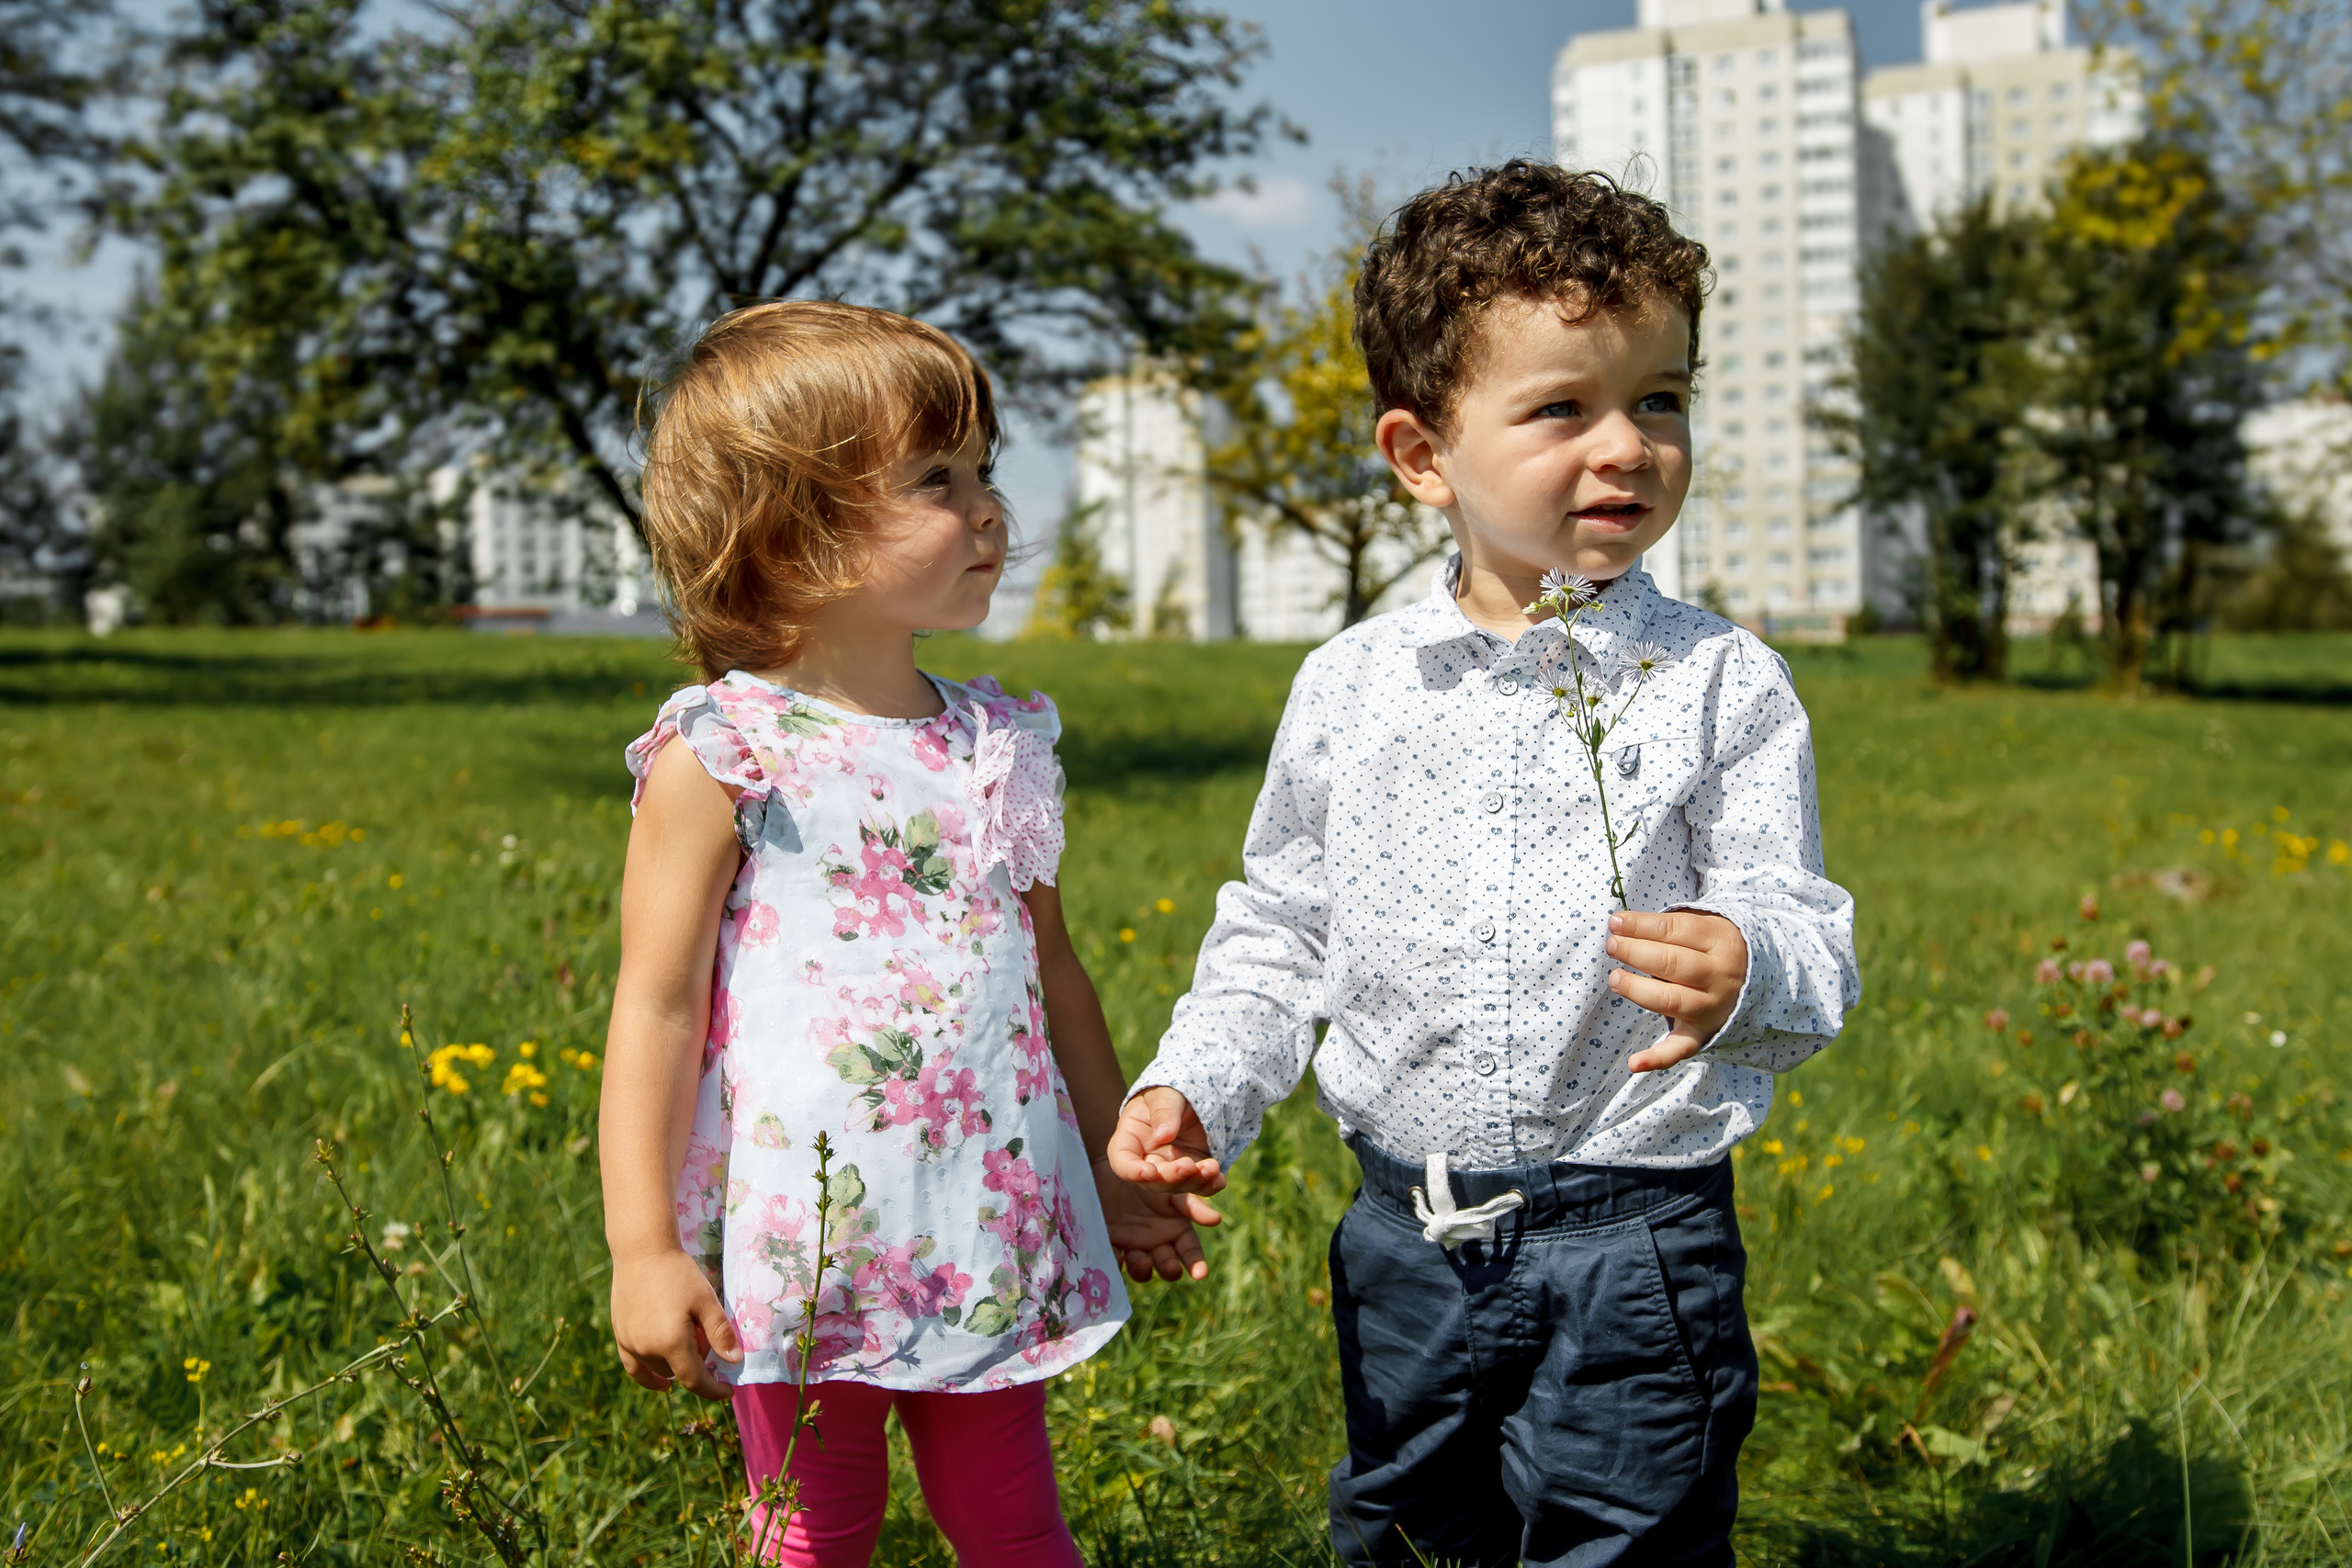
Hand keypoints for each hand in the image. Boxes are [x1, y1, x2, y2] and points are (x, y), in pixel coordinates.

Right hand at [611, 1249, 739, 1400]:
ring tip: (687, 1333)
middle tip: (707, 1335)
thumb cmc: (678, 1273)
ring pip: (659, 1369)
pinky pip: (634, 1368)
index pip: (695, 1380)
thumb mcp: (706, 1301)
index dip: (713, 1390)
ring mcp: (630, 1345)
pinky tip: (662, 1384)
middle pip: (679, 1372)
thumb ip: (720, 1333)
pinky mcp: (621, 1336)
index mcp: (671, 1344)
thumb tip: (735, 1361)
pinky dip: (649, 1378)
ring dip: (677, 1363)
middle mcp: (647, 1350)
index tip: (727, 1391)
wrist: (642, 1251)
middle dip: (698, 1364)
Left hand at [1093, 1157, 1221, 1281]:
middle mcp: (1156, 1243)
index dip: (1196, 1264)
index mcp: (1176, 1230)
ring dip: (1143, 1269)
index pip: (1190, 1252)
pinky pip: (1113, 1257)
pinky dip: (1115, 1262)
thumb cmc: (1154, 1171)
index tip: (1201, 1274)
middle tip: (1171, 1266)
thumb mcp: (1174, 1188)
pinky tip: (1118, 1257)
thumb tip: (1215, 1220)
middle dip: (1169, 1270)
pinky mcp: (1109, 1240)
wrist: (1119, 1160)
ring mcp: (1133, 1244)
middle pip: (1166, 1266)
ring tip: (1143, 1261)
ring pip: (1141, 1268)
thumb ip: (1192, 1204)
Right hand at [1105, 1087, 1227, 1194]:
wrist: (1195, 1097)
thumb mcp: (1165, 1094)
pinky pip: (1200, 1187)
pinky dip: (1209, 1186)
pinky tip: (1219, 1180)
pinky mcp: (1193, 1173)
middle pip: (1152, 1181)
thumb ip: (1163, 1111)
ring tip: (1212, 1168)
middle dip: (1170, 1178)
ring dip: (1194, 1182)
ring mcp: (1171, 1168)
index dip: (1131, 1171)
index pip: (1122, 1160)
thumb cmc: (1171, 1092)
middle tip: (1188, 1166)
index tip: (1149, 1172)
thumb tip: (1163, 1136)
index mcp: (1131, 1139)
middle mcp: (1148, 1159)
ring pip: (1178, 1187)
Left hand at [1606, 909, 1748, 1073]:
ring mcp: (1712, 1008)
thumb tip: (1620, 924)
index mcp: (1720, 942)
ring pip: (1672, 1000)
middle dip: (1636, 952)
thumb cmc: (1711, 948)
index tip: (1615, 922)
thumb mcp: (1703, 927)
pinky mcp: (1701, 1034)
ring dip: (1638, 990)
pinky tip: (1634, 1063)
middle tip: (1613, 945)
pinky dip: (1657, 1058)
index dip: (1641, 926)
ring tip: (1615, 978)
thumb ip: (1667, 926)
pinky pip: (1681, 1049)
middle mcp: (1720, 977)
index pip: (1676, 930)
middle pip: (1673, 963)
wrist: (1752, 979)